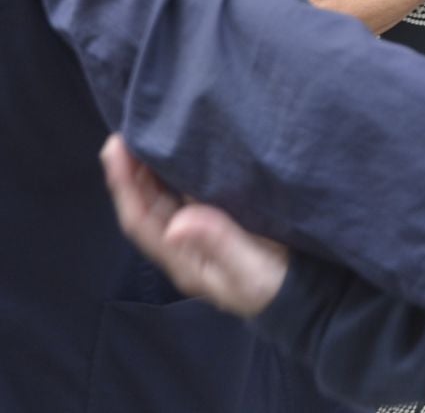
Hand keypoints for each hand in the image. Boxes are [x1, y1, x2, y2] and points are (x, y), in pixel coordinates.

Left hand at [99, 135, 287, 318]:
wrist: (308, 296)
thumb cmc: (278, 285)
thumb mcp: (251, 270)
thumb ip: (218, 243)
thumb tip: (176, 223)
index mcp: (184, 259)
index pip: (141, 220)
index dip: (124, 184)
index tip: (115, 147)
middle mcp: (184, 245)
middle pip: (145, 205)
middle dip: (130, 170)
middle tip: (126, 129)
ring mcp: (200, 233)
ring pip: (162, 197)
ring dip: (150, 168)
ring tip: (146, 133)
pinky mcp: (219, 219)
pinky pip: (185, 192)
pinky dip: (177, 169)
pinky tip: (182, 148)